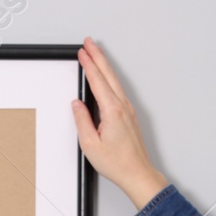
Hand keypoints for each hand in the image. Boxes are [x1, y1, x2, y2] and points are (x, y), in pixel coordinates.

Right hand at [70, 36, 168, 210]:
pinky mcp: (129, 115)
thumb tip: (77, 105)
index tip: (82, 52)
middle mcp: (123, 107)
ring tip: (96, 54)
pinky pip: (118, 90)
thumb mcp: (90, 144)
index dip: (88, 64)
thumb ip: (82, 120)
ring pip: (114, 80)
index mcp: (112, 111)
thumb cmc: (117, 163)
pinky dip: (110, 78)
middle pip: (108, 74)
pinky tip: (106, 77)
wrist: (137, 173)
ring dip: (104, 65)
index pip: (97, 81)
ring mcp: (128, 110)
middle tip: (89, 42)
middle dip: (98, 56)